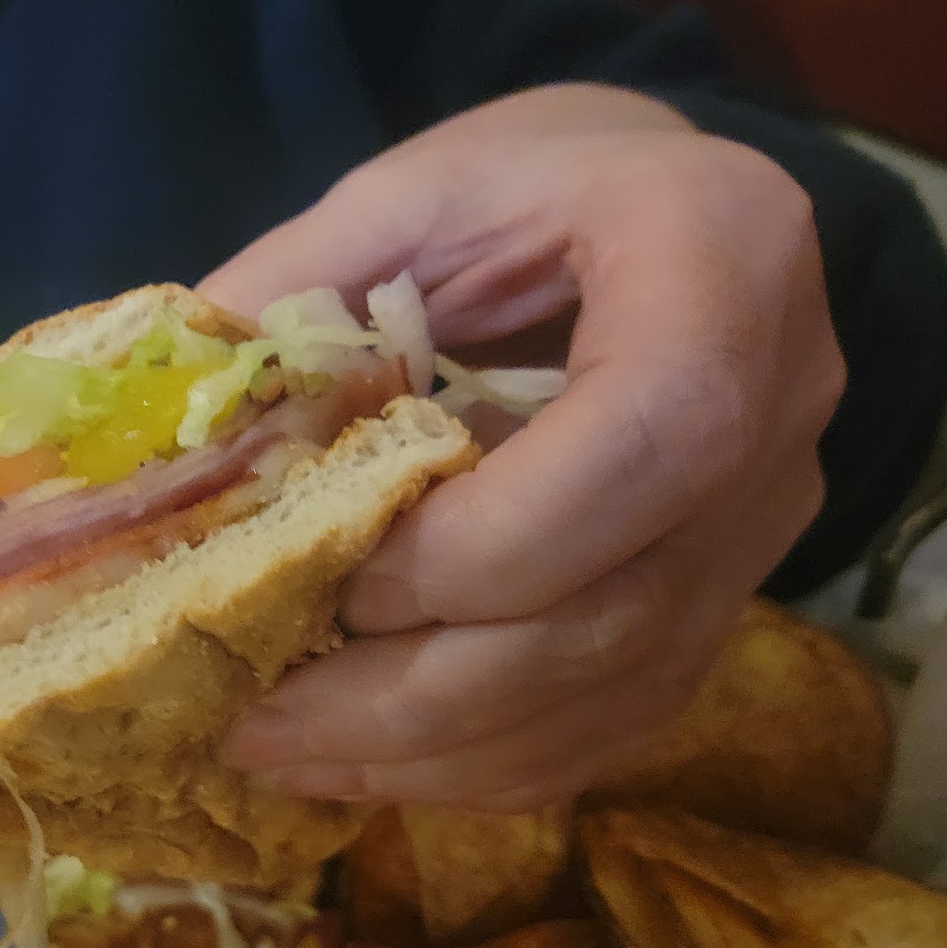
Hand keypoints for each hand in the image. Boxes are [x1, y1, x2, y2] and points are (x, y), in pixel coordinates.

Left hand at [211, 85, 844, 808]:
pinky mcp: (728, 598)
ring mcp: (766, 524)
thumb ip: (296, 299)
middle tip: (258, 719)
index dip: (486, 541)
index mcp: (720, 263)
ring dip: (437, 752)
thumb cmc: (531, 185)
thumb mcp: (409, 196)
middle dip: (420, 693)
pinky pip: (620, 717)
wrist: (665, 213)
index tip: (338, 575)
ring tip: (282, 753)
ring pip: (618, 691)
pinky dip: (488, 762)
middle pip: (620, 610)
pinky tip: (370, 761)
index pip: (648, 439)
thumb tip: (166, 449)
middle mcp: (781, 411)